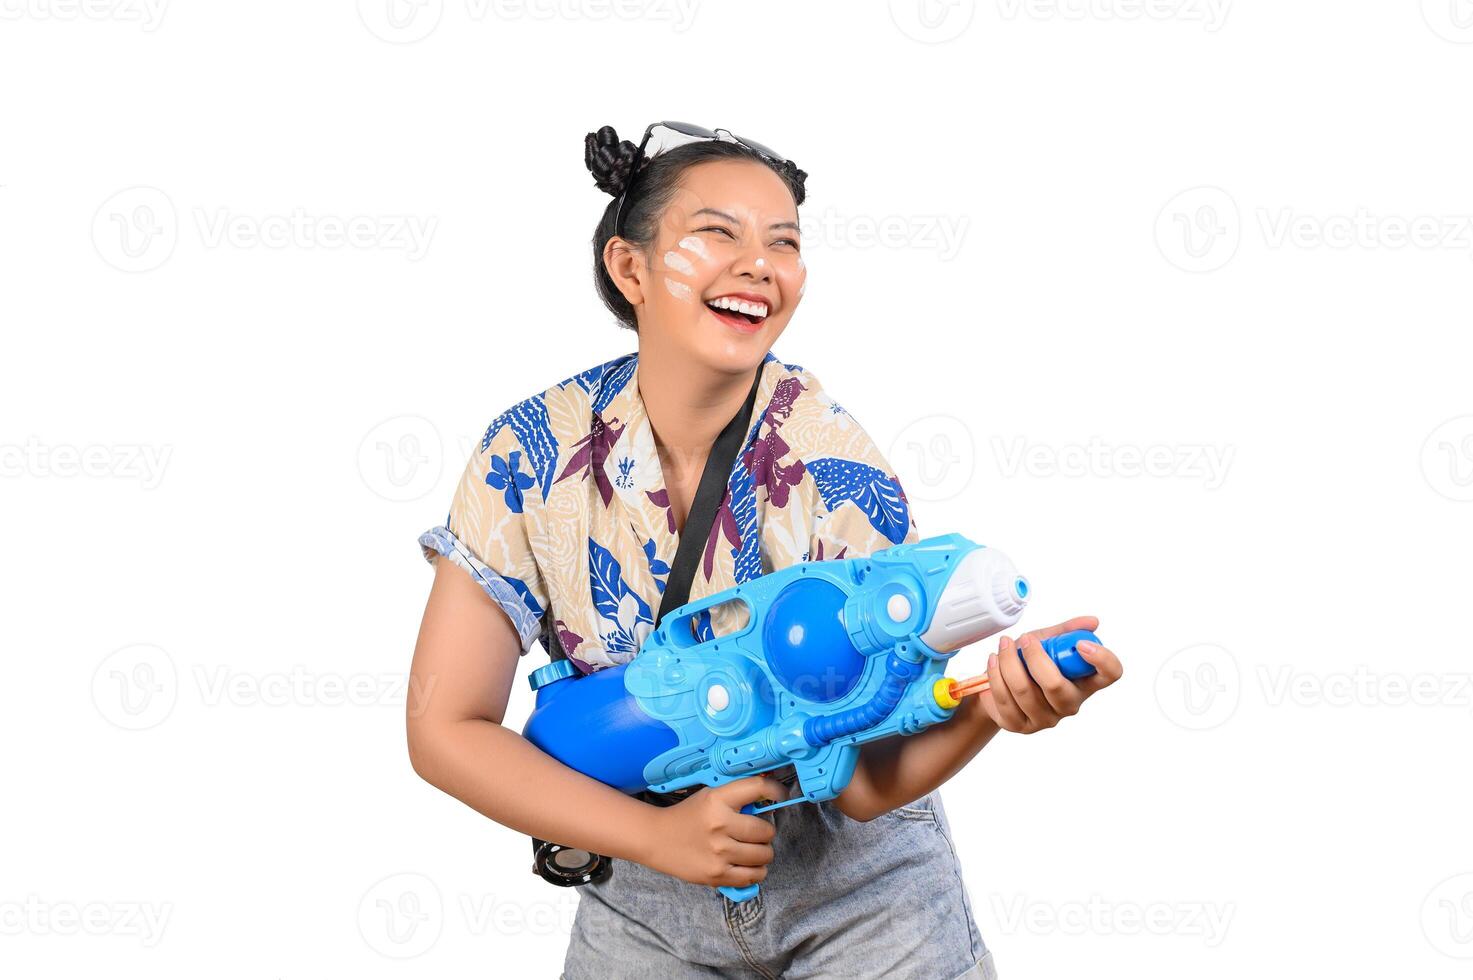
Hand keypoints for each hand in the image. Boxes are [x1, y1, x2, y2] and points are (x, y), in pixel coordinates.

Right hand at [640, 775, 787, 888]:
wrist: (656, 839)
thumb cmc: (686, 817)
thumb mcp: (709, 796)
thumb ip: (737, 796)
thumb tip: (768, 790)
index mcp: (718, 800)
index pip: (758, 789)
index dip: (776, 791)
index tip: (781, 795)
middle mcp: (720, 825)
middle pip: (766, 830)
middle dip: (764, 832)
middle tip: (754, 833)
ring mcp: (719, 852)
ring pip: (764, 855)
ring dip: (762, 853)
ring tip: (751, 849)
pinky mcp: (717, 874)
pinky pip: (754, 876)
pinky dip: (756, 871)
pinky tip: (747, 864)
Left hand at [978, 616, 1121, 733]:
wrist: (996, 682)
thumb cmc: (1027, 662)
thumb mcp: (1047, 641)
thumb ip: (1067, 631)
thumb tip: (1092, 621)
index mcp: (1084, 680)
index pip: (1111, 674)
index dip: (1102, 660)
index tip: (1081, 644)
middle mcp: (1069, 703)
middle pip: (1056, 685)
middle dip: (1035, 656)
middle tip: (1025, 638)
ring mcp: (1045, 718)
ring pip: (1024, 690)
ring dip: (1008, 661)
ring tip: (1003, 645)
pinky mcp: (1019, 725)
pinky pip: (1004, 699)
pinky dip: (995, 675)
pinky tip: (994, 662)